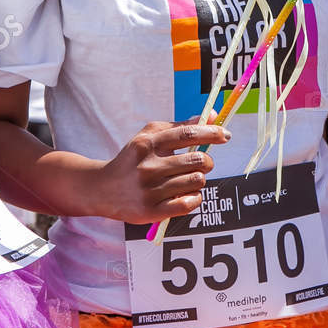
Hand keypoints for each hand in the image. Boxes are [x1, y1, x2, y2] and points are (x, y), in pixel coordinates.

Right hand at [89, 120, 229, 224]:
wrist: (102, 188)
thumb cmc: (133, 159)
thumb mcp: (150, 136)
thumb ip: (181, 126)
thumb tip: (214, 117)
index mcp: (149, 143)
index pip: (188, 134)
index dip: (211, 133)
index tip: (225, 135)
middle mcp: (149, 166)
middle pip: (197, 160)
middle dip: (206, 161)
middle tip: (201, 163)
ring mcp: (150, 190)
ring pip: (196, 182)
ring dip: (199, 179)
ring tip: (189, 179)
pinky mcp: (152, 211)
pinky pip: (189, 203)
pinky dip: (195, 197)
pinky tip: (187, 194)